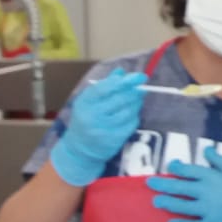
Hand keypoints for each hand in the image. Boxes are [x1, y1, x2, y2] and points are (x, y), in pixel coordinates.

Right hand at [49, 69, 147, 186]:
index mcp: (85, 102)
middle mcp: (92, 116)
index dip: (124, 81)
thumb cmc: (85, 120)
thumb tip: (121, 72)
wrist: (79, 150)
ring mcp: (103, 129)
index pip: (105, 88)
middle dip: (135, 91)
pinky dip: (135, 116)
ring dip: (137, 103)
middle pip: (120, 99)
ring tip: (137, 100)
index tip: (138, 77)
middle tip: (142, 87)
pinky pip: (131, 124)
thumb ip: (104, 85)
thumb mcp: (88, 101)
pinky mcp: (113, 140)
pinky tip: (132, 114)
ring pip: (128, 111)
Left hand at [148, 152, 221, 221]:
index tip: (170, 167)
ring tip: (155, 201)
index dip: (176, 168)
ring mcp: (208, 210)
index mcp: (214, 177)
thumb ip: (219, 160)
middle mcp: (207, 192)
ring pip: (181, 206)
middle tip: (149, 183)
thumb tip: (205, 150)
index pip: (189, 170)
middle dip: (163, 185)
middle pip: (180, 187)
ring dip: (166, 203)